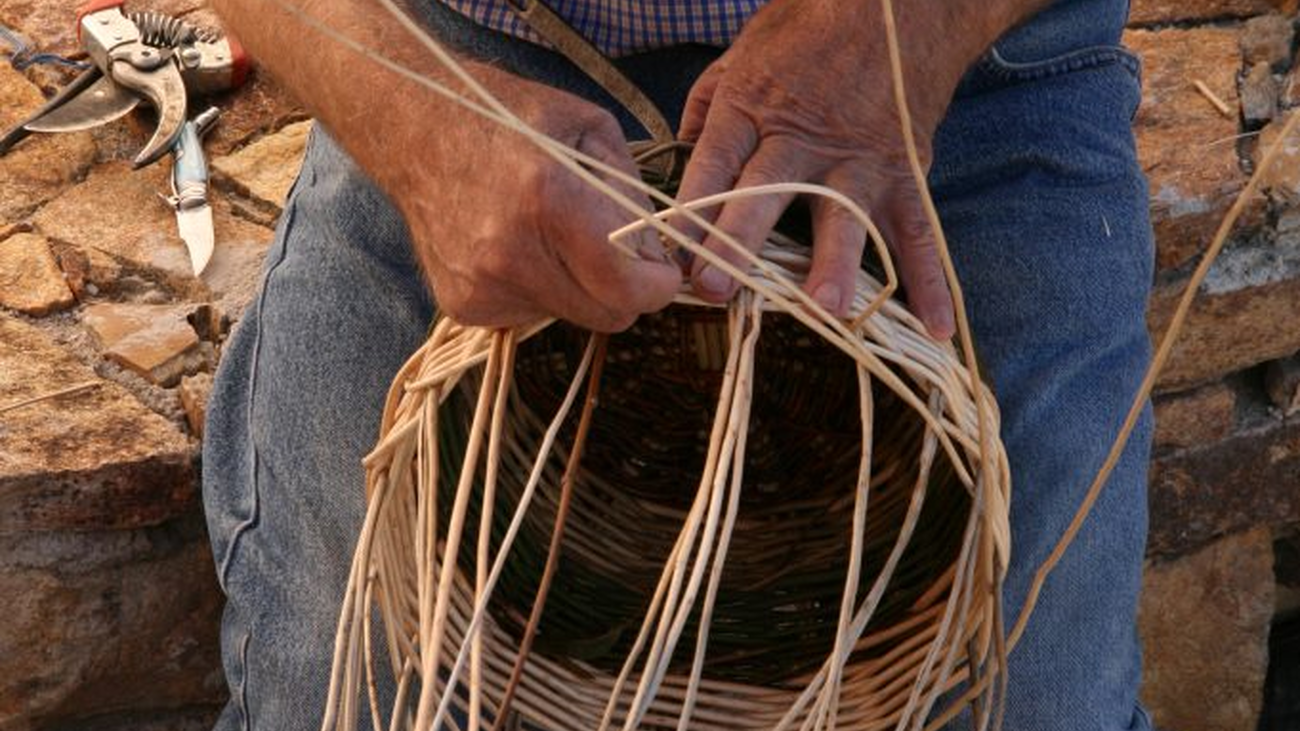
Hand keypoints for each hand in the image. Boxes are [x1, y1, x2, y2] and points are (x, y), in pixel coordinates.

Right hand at [398, 74, 678, 331]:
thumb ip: (633, 194)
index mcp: (549, 201)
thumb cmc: (508, 119)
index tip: (663, 274)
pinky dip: (537, 291)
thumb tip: (655, 253)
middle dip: (623, 292)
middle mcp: (510, 253)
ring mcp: (481, 285)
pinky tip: (517, 249)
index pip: (624, 287)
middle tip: (617, 259)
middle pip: (605, 316)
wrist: (413, 130)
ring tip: (549, 237)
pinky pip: (528, 316)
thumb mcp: (590, 129)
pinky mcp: (461, 305)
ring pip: (568, 318)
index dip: (657, 287)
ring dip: (575, 288)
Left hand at [675, 0, 996, 338]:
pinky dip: (931, 280)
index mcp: (754, 107)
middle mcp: (804, 138)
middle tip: (716, 287)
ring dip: (836, 264)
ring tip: (825, 309)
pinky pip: (919, 231)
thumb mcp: (744, 51)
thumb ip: (709, 104)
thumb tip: (682, 153)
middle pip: (767, 192)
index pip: (714, 162)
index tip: (669, 253)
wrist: (898, 2)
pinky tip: (933, 325)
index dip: (690, 207)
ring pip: (846, 216)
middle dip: (739, 242)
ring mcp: (859, 159)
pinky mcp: (905, 173)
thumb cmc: (809, 28)